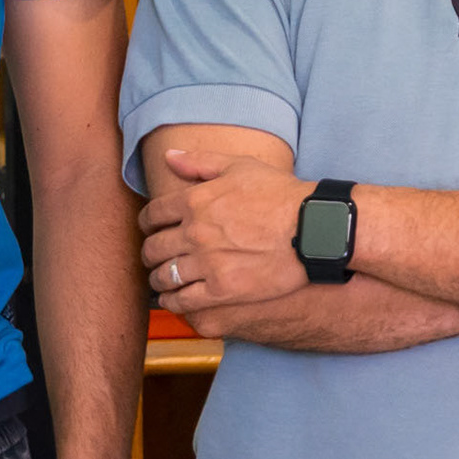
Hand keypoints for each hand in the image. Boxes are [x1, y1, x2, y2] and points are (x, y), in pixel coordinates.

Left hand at [143, 148, 312, 312]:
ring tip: (163, 281)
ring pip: (164, 277)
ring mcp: (207, 263)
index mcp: (194, 201)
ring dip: (159, 280)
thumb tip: (168, 156)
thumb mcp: (240, 166)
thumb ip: (199, 161)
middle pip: (153, 249)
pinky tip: (174, 299)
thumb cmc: (280, 194)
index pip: (151, 215)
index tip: (150, 229)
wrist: (312, 227)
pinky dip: (173, 302)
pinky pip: (183, 301)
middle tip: (154, 258)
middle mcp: (194, 233)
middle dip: (149, 254)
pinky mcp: (223, 290)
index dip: (146, 224)